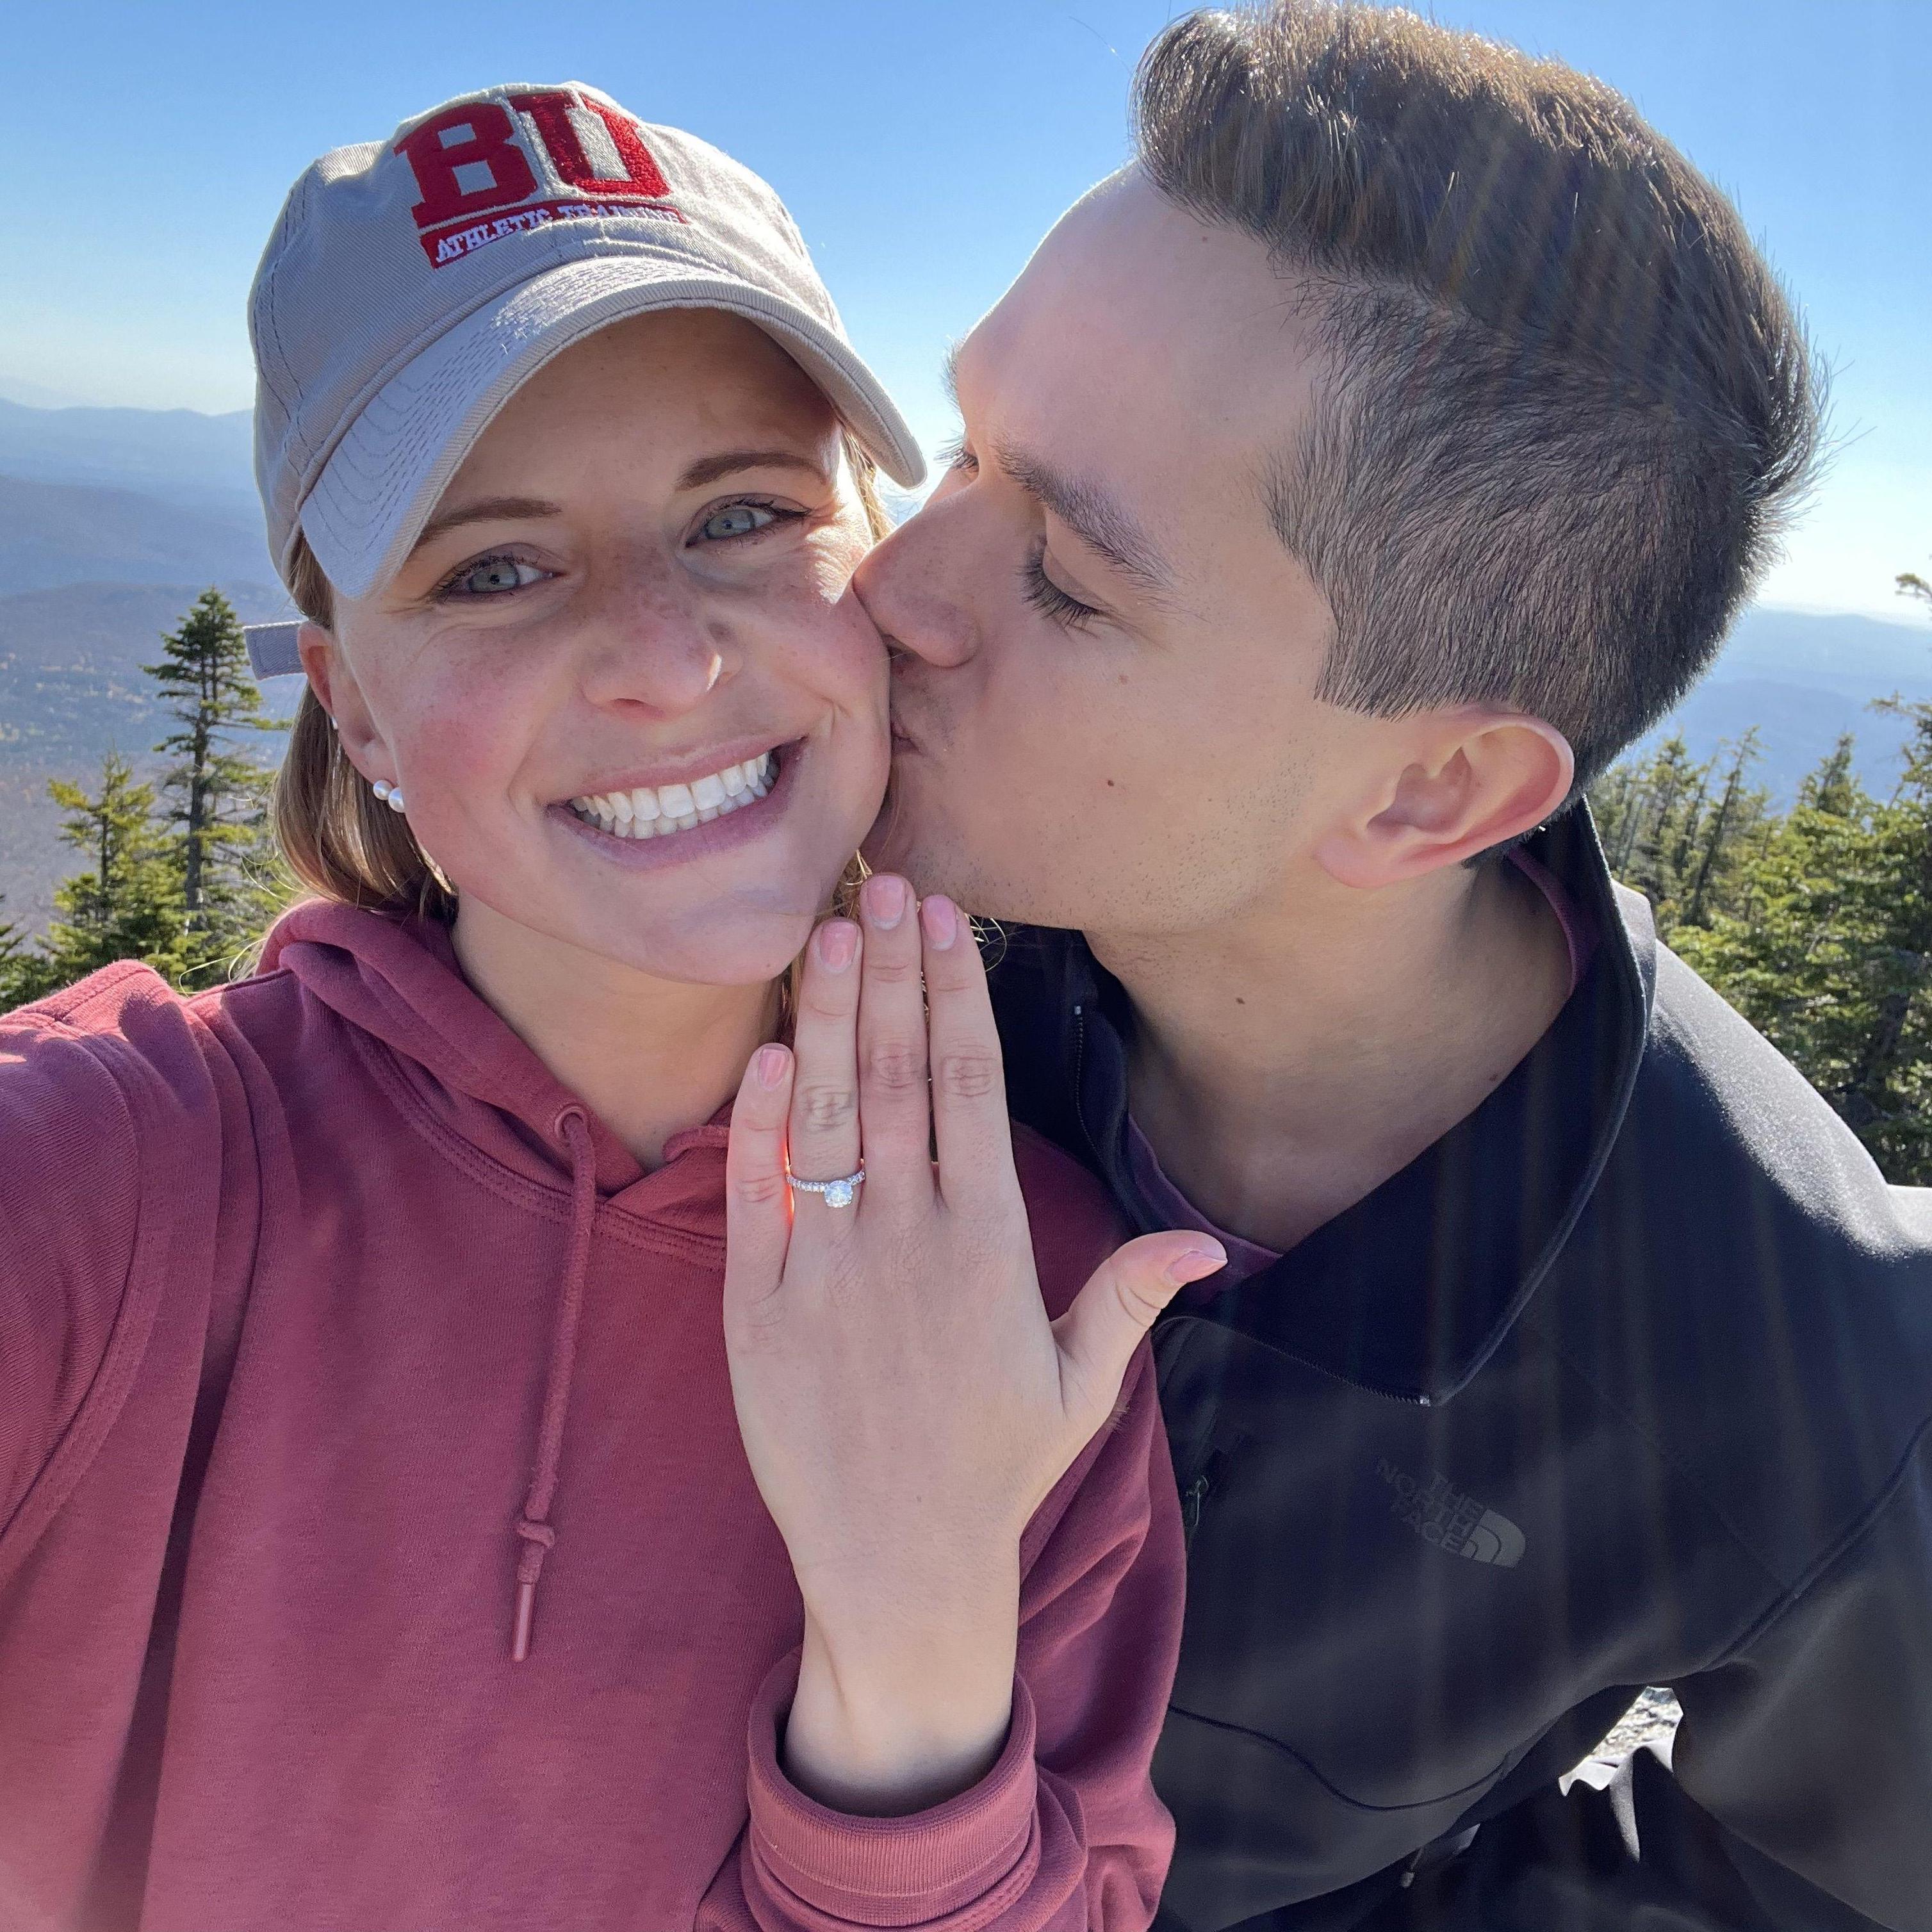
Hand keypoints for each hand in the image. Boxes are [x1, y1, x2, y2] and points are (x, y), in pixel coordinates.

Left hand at [723, 873, 1223, 1814]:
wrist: (895, 1566)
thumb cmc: (994, 1469)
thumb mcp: (1078, 1387)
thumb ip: (1127, 1298)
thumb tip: (1207, 1244)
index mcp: (989, 1246)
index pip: (970, 1086)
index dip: (955, 992)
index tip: (945, 919)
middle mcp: (908, 1241)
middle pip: (896, 1074)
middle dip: (888, 971)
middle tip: (879, 883)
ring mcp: (826, 1268)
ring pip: (825, 1115)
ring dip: (823, 1018)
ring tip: (823, 934)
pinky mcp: (758, 1307)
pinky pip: (755, 1196)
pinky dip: (757, 1122)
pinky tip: (764, 1053)